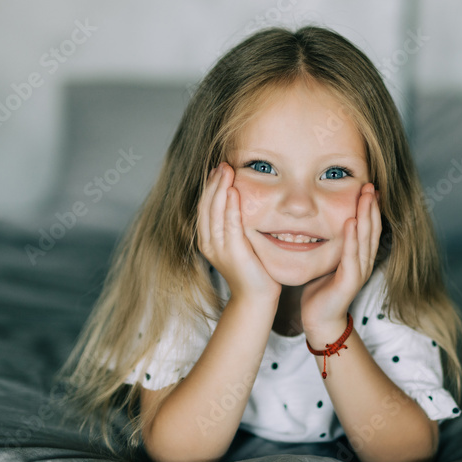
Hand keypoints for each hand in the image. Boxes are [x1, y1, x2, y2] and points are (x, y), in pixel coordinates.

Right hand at [197, 162, 281, 303]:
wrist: (256, 297)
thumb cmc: (252, 270)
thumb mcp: (240, 243)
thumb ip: (236, 225)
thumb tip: (240, 201)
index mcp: (208, 240)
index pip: (205, 207)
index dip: (210, 187)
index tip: (218, 169)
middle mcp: (209, 243)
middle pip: (206, 206)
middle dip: (214, 183)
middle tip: (222, 164)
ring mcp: (219, 248)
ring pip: (215, 212)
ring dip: (220, 188)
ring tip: (226, 170)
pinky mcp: (233, 252)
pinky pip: (230, 224)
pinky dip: (230, 206)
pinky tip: (234, 191)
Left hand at [300, 183, 381, 331]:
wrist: (319, 319)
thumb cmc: (320, 290)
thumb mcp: (327, 261)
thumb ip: (331, 244)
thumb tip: (319, 222)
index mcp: (360, 257)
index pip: (369, 228)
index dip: (371, 208)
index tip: (369, 188)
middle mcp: (364, 263)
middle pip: (372, 230)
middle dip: (372, 207)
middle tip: (370, 185)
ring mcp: (359, 272)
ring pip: (365, 239)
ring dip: (366, 216)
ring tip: (365, 197)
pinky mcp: (350, 282)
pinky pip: (351, 256)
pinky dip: (352, 238)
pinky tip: (351, 222)